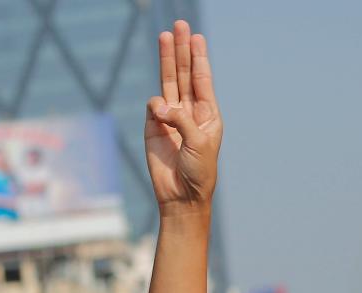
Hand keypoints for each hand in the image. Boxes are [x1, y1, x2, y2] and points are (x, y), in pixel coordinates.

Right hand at [145, 20, 222, 216]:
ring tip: (165, 35)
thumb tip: (159, 105)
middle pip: (185, 73)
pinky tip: (161, 113)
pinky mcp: (153, 126)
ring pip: (168, 82)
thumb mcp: (198, 143)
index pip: (202, 79)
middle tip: (179, 25)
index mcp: (208, 114)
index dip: (199, 57)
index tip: (196, 36)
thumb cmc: (199, 172)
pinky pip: (153, 106)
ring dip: (167, 59)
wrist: (181, 196)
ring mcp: (171, 117)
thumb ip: (181, 120)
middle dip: (182, 50)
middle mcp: (190, 112)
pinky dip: (156, 105)